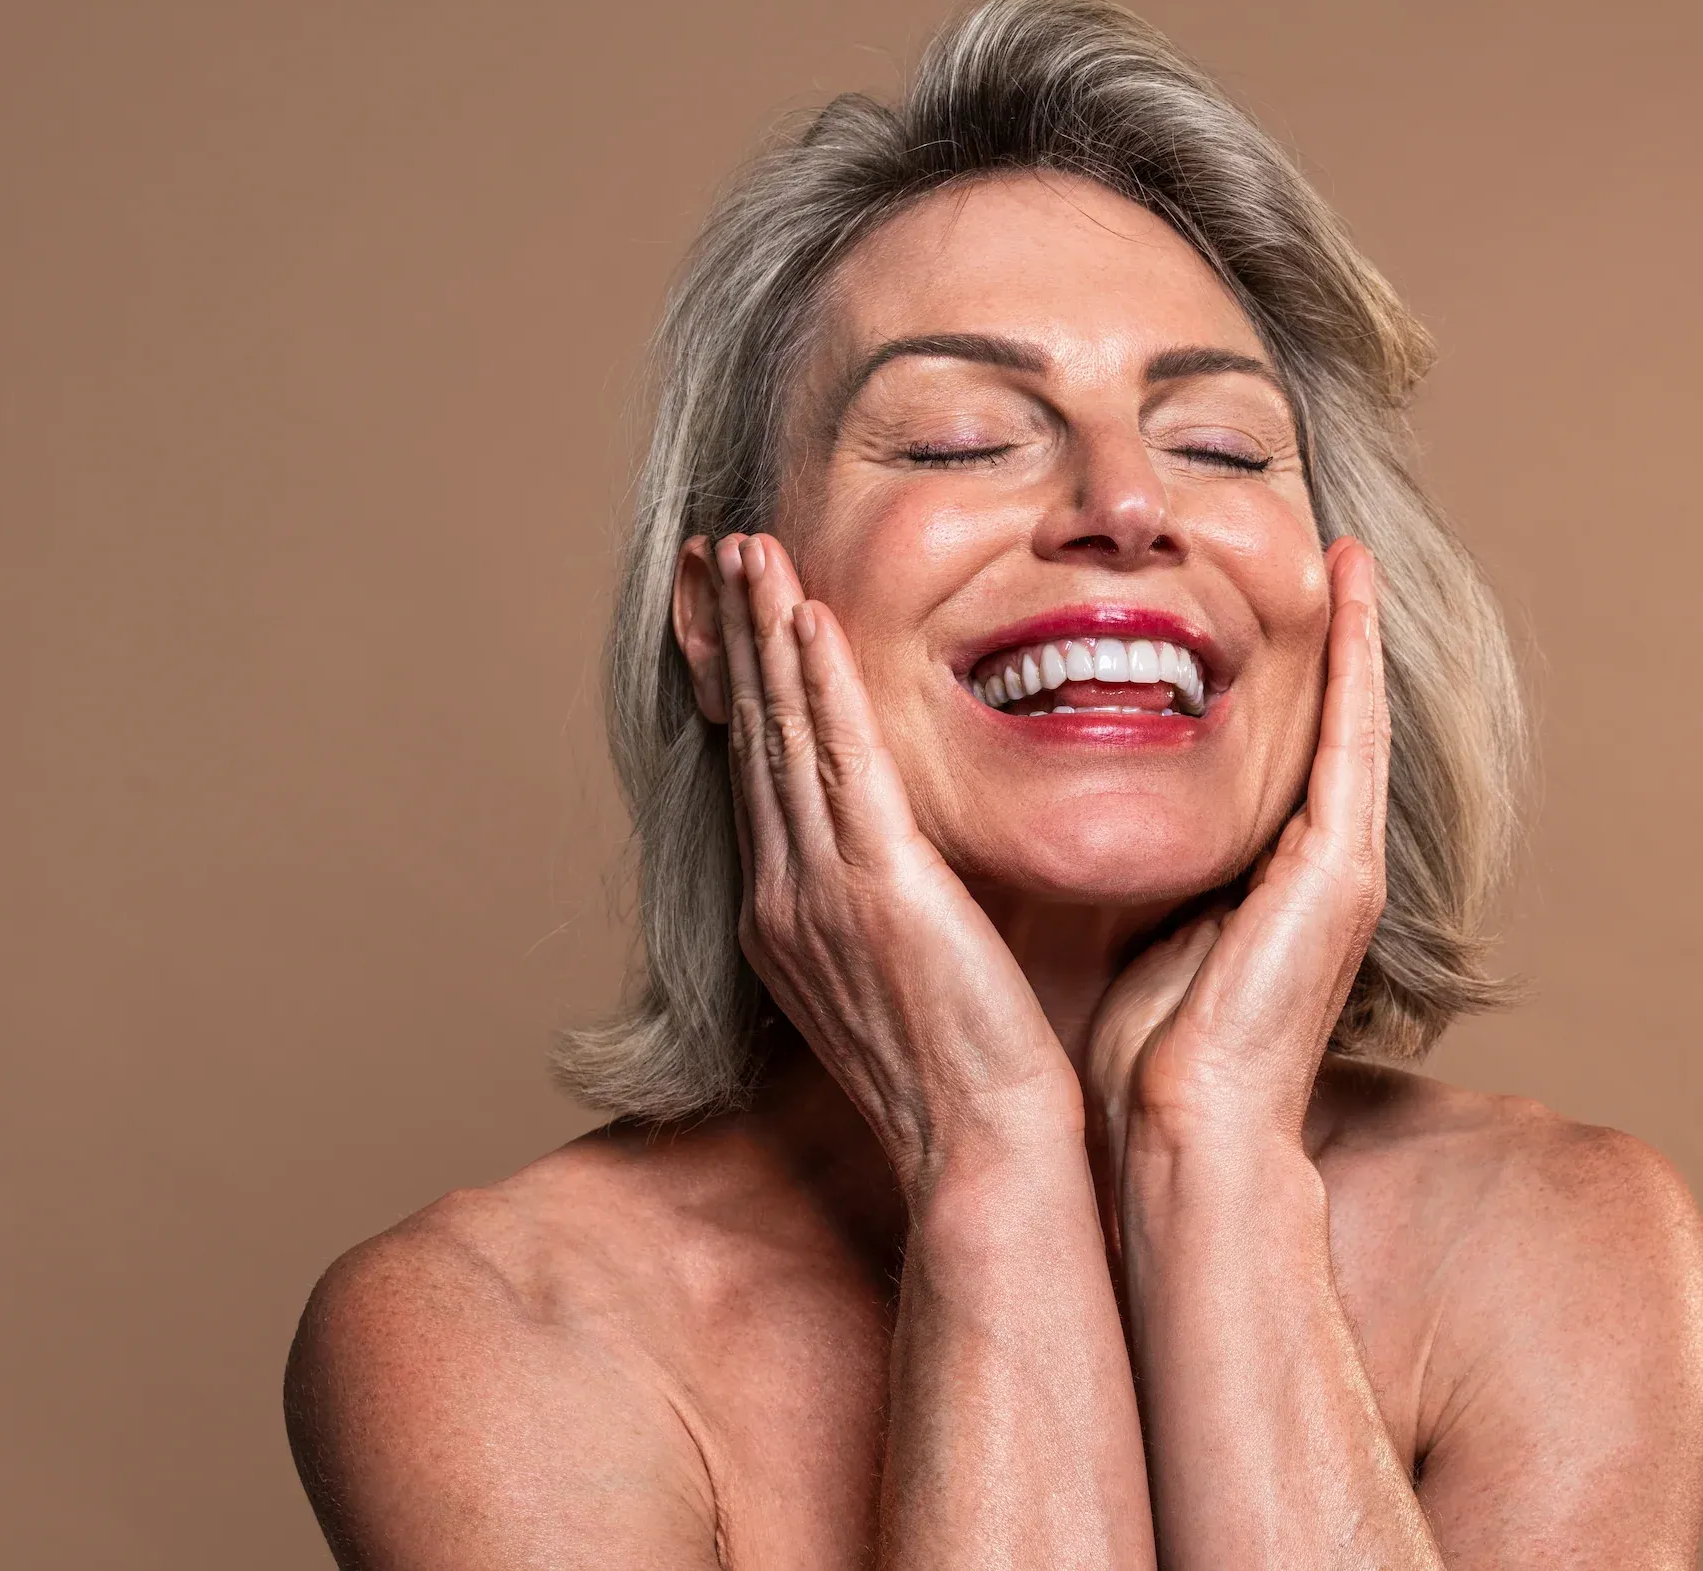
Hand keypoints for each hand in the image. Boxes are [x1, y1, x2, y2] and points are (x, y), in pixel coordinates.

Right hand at [684, 532, 1080, 1189]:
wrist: (983, 1150)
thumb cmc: (970, 1078)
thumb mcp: (911, 979)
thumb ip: (895, 911)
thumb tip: (911, 873)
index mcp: (790, 920)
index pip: (757, 777)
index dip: (742, 689)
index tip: (732, 617)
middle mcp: (785, 898)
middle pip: (751, 739)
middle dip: (735, 638)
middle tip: (719, 553)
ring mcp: (820, 891)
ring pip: (781, 733)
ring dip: (765, 633)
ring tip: (749, 552)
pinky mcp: (877, 886)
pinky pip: (837, 761)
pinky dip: (817, 683)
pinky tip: (808, 616)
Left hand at [1085, 538, 1390, 1169]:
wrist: (1187, 1127)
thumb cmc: (1152, 1053)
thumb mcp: (1147, 931)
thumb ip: (1146, 874)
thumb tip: (1094, 826)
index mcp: (1279, 882)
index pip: (1293, 756)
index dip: (1293, 681)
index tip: (1273, 602)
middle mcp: (1327, 865)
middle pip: (1336, 727)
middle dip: (1337, 641)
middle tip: (1329, 551)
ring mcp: (1343, 864)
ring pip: (1354, 720)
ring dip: (1352, 633)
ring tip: (1343, 553)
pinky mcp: (1341, 867)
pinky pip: (1351, 738)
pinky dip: (1354, 661)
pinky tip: (1345, 590)